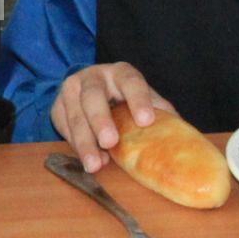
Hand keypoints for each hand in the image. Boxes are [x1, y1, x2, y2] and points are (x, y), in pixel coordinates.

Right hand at [49, 62, 170, 172]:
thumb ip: (157, 109)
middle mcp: (92, 78)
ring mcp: (71, 92)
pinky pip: (65, 129)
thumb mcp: (140, 96)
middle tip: (110, 142)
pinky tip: (89, 161)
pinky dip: (77, 147)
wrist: (85, 89)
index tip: (146, 121)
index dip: (138, 100)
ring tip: (96, 164)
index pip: (131, 81)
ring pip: (75, 116)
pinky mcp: (57, 108)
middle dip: (100, 120)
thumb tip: (181, 133)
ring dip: (85, 142)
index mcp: (120, 73)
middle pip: (93, 96)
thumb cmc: (121, 96)